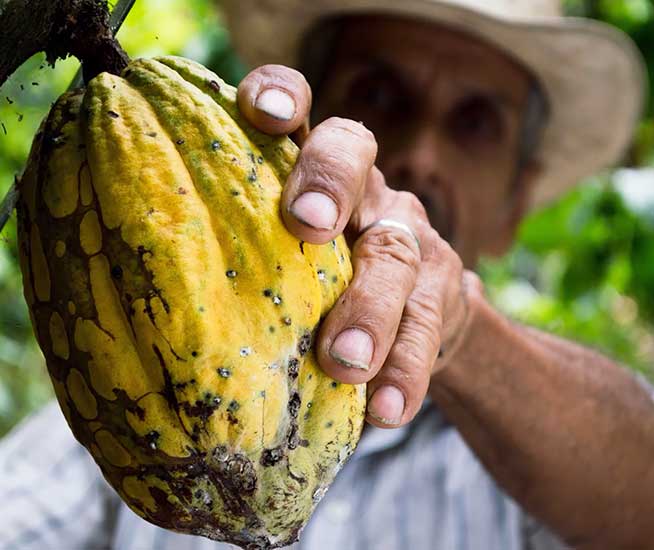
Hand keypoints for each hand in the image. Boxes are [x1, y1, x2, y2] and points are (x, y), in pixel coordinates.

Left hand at [238, 65, 474, 427]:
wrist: (417, 319)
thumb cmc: (318, 288)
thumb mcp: (279, 259)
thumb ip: (237, 257)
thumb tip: (122, 303)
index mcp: (311, 170)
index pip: (300, 108)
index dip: (282, 95)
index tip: (260, 112)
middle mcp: (364, 189)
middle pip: (354, 154)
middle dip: (329, 183)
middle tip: (306, 225)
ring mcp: (409, 237)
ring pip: (397, 254)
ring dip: (370, 308)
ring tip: (346, 363)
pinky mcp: (442, 292)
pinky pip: (428, 328)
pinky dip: (406, 370)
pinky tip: (386, 410)